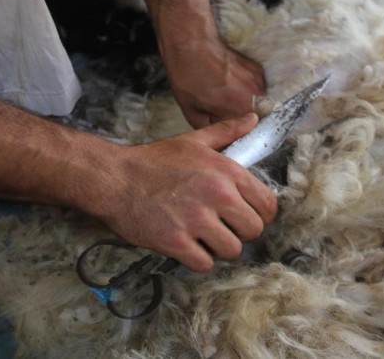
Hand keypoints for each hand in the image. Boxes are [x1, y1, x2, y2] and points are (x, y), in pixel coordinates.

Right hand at [89, 113, 276, 271]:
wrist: (115, 178)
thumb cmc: (154, 161)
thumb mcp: (194, 141)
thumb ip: (227, 132)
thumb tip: (253, 120)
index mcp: (227, 172)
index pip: (268, 205)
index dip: (260, 214)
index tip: (245, 216)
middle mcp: (218, 195)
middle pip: (253, 231)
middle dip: (240, 232)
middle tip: (222, 227)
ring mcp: (198, 220)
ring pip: (232, 250)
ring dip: (219, 247)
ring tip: (203, 236)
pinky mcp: (177, 242)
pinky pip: (205, 264)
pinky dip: (197, 259)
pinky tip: (187, 246)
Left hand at [164, 38, 266, 128]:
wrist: (192, 43)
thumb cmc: (188, 76)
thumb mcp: (193, 113)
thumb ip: (215, 130)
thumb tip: (223, 138)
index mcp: (240, 110)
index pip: (249, 134)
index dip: (239, 136)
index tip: (231, 134)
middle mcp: (256, 97)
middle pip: (257, 121)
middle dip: (244, 122)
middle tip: (225, 115)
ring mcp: (260, 82)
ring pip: (259, 106)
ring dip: (246, 107)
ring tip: (226, 99)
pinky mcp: (259, 72)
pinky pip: (258, 91)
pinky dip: (247, 93)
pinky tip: (230, 87)